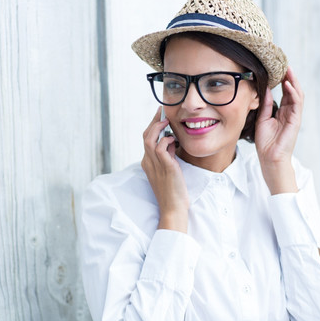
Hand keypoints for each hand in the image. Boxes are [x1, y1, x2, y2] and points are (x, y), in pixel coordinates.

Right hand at [141, 107, 189, 232]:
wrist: (174, 208)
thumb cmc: (173, 191)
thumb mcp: (169, 169)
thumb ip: (168, 155)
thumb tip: (172, 141)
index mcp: (147, 163)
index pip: (146, 139)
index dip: (153, 126)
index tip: (161, 116)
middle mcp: (148, 162)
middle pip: (145, 135)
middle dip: (153, 121)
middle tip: (162, 111)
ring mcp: (154, 165)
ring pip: (149, 139)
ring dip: (157, 127)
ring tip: (166, 120)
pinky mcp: (164, 167)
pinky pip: (160, 147)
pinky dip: (165, 140)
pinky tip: (173, 140)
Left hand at [255, 67, 303, 193]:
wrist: (269, 158)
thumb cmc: (265, 142)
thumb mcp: (262, 118)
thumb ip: (265, 104)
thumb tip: (264, 87)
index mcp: (282, 112)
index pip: (284, 92)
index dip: (282, 80)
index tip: (277, 69)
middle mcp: (290, 112)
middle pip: (292, 91)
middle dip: (289, 77)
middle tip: (285, 64)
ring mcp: (294, 116)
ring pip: (297, 94)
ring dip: (293, 82)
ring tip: (288, 70)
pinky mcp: (296, 121)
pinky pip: (297, 104)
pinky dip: (293, 93)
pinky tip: (288, 85)